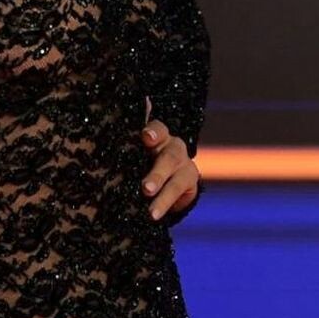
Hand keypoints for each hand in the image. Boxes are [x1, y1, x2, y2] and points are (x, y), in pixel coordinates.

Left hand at [141, 96, 200, 220]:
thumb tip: (139, 101)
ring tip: (151, 211)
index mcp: (155, 135)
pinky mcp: (190, 182)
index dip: (153, 133)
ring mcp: (183, 164)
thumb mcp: (131, 146)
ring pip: (177, 178)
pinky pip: (180, 193)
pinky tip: (155, 216)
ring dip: (164, 195)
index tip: (145, 138)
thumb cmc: (137, 158)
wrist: (155, 180)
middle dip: (158, 172)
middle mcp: (171, 146)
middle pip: (169, 156)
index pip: (157, 130)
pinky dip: (167, 204)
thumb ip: (128, 130)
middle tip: (145, 188)